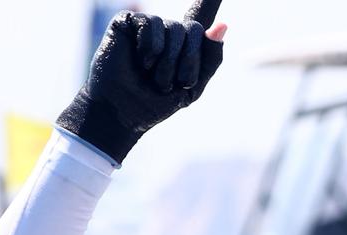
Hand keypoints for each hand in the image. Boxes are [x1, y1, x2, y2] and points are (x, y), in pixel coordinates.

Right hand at [56, 0, 226, 162]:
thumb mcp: (193, 86)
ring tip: (154, 77)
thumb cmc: (158, 101)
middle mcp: (169, 31)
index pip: (203, 15)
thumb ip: (210, 57)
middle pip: (195, 30)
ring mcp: (149, 25)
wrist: (124, 112)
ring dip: (168, 61)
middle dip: (188, 61)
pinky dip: (150, 48)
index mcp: (187, 46)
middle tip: (172, 83)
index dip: (210, 0)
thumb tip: (222, 25)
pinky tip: (141, 62)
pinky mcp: (127, 21)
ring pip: (174, 28)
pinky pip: (151, 24)